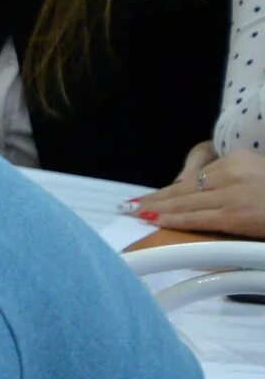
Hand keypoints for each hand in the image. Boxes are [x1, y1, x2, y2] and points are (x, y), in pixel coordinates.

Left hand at [129, 143, 264, 237]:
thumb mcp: (254, 173)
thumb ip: (226, 178)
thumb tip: (191, 187)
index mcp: (238, 159)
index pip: (195, 177)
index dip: (167, 190)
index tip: (145, 197)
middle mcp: (233, 172)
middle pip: (185, 188)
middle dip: (154, 199)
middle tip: (126, 207)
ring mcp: (234, 193)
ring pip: (186, 202)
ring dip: (156, 209)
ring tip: (133, 213)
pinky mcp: (235, 214)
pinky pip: (197, 217)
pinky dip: (173, 219)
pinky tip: (154, 220)